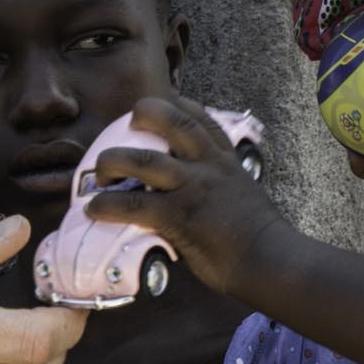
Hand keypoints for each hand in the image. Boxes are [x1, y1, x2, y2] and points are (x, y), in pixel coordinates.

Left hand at [82, 96, 288, 295]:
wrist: (270, 259)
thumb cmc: (255, 233)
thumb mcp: (240, 192)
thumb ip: (213, 181)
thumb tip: (182, 187)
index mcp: (225, 158)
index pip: (200, 117)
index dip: (174, 104)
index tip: (154, 104)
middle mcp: (209, 165)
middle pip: (173, 121)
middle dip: (143, 114)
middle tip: (125, 127)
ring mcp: (193, 188)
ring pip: (144, 161)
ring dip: (113, 162)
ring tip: (99, 174)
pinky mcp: (179, 217)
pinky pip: (134, 206)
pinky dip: (107, 205)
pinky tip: (94, 209)